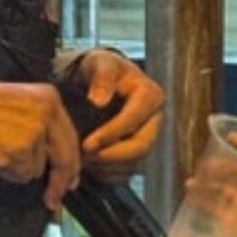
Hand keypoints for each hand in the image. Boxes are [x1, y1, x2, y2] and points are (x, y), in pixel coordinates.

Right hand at [0, 80, 79, 210]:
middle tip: (55, 199)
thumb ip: (42, 123)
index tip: (72, 179)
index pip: (70, 136)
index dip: (72, 163)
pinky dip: (7, 172)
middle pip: (65, 156)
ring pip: (38, 169)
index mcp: (50, 96)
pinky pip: (21, 175)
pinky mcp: (18, 150)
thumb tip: (57, 159)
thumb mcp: (19, 104)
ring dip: (19, 168)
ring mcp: (34, 131)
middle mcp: (47, 112)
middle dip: (61, 182)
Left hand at [76, 50, 164, 180]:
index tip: (87, 144)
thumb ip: (102, 76)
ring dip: (107, 166)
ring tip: (82, 161)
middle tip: (84, 158)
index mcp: (151, 96)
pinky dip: (107, 174)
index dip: (111, 134)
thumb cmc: (101, 69)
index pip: (134, 120)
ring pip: (134, 163)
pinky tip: (89, 166)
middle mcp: (155, 119)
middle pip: (141, 146)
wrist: (99, 81)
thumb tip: (99, 101)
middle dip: (111, 156)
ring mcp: (148, 138)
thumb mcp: (100, 62)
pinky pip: (126, 172)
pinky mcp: (138, 153)